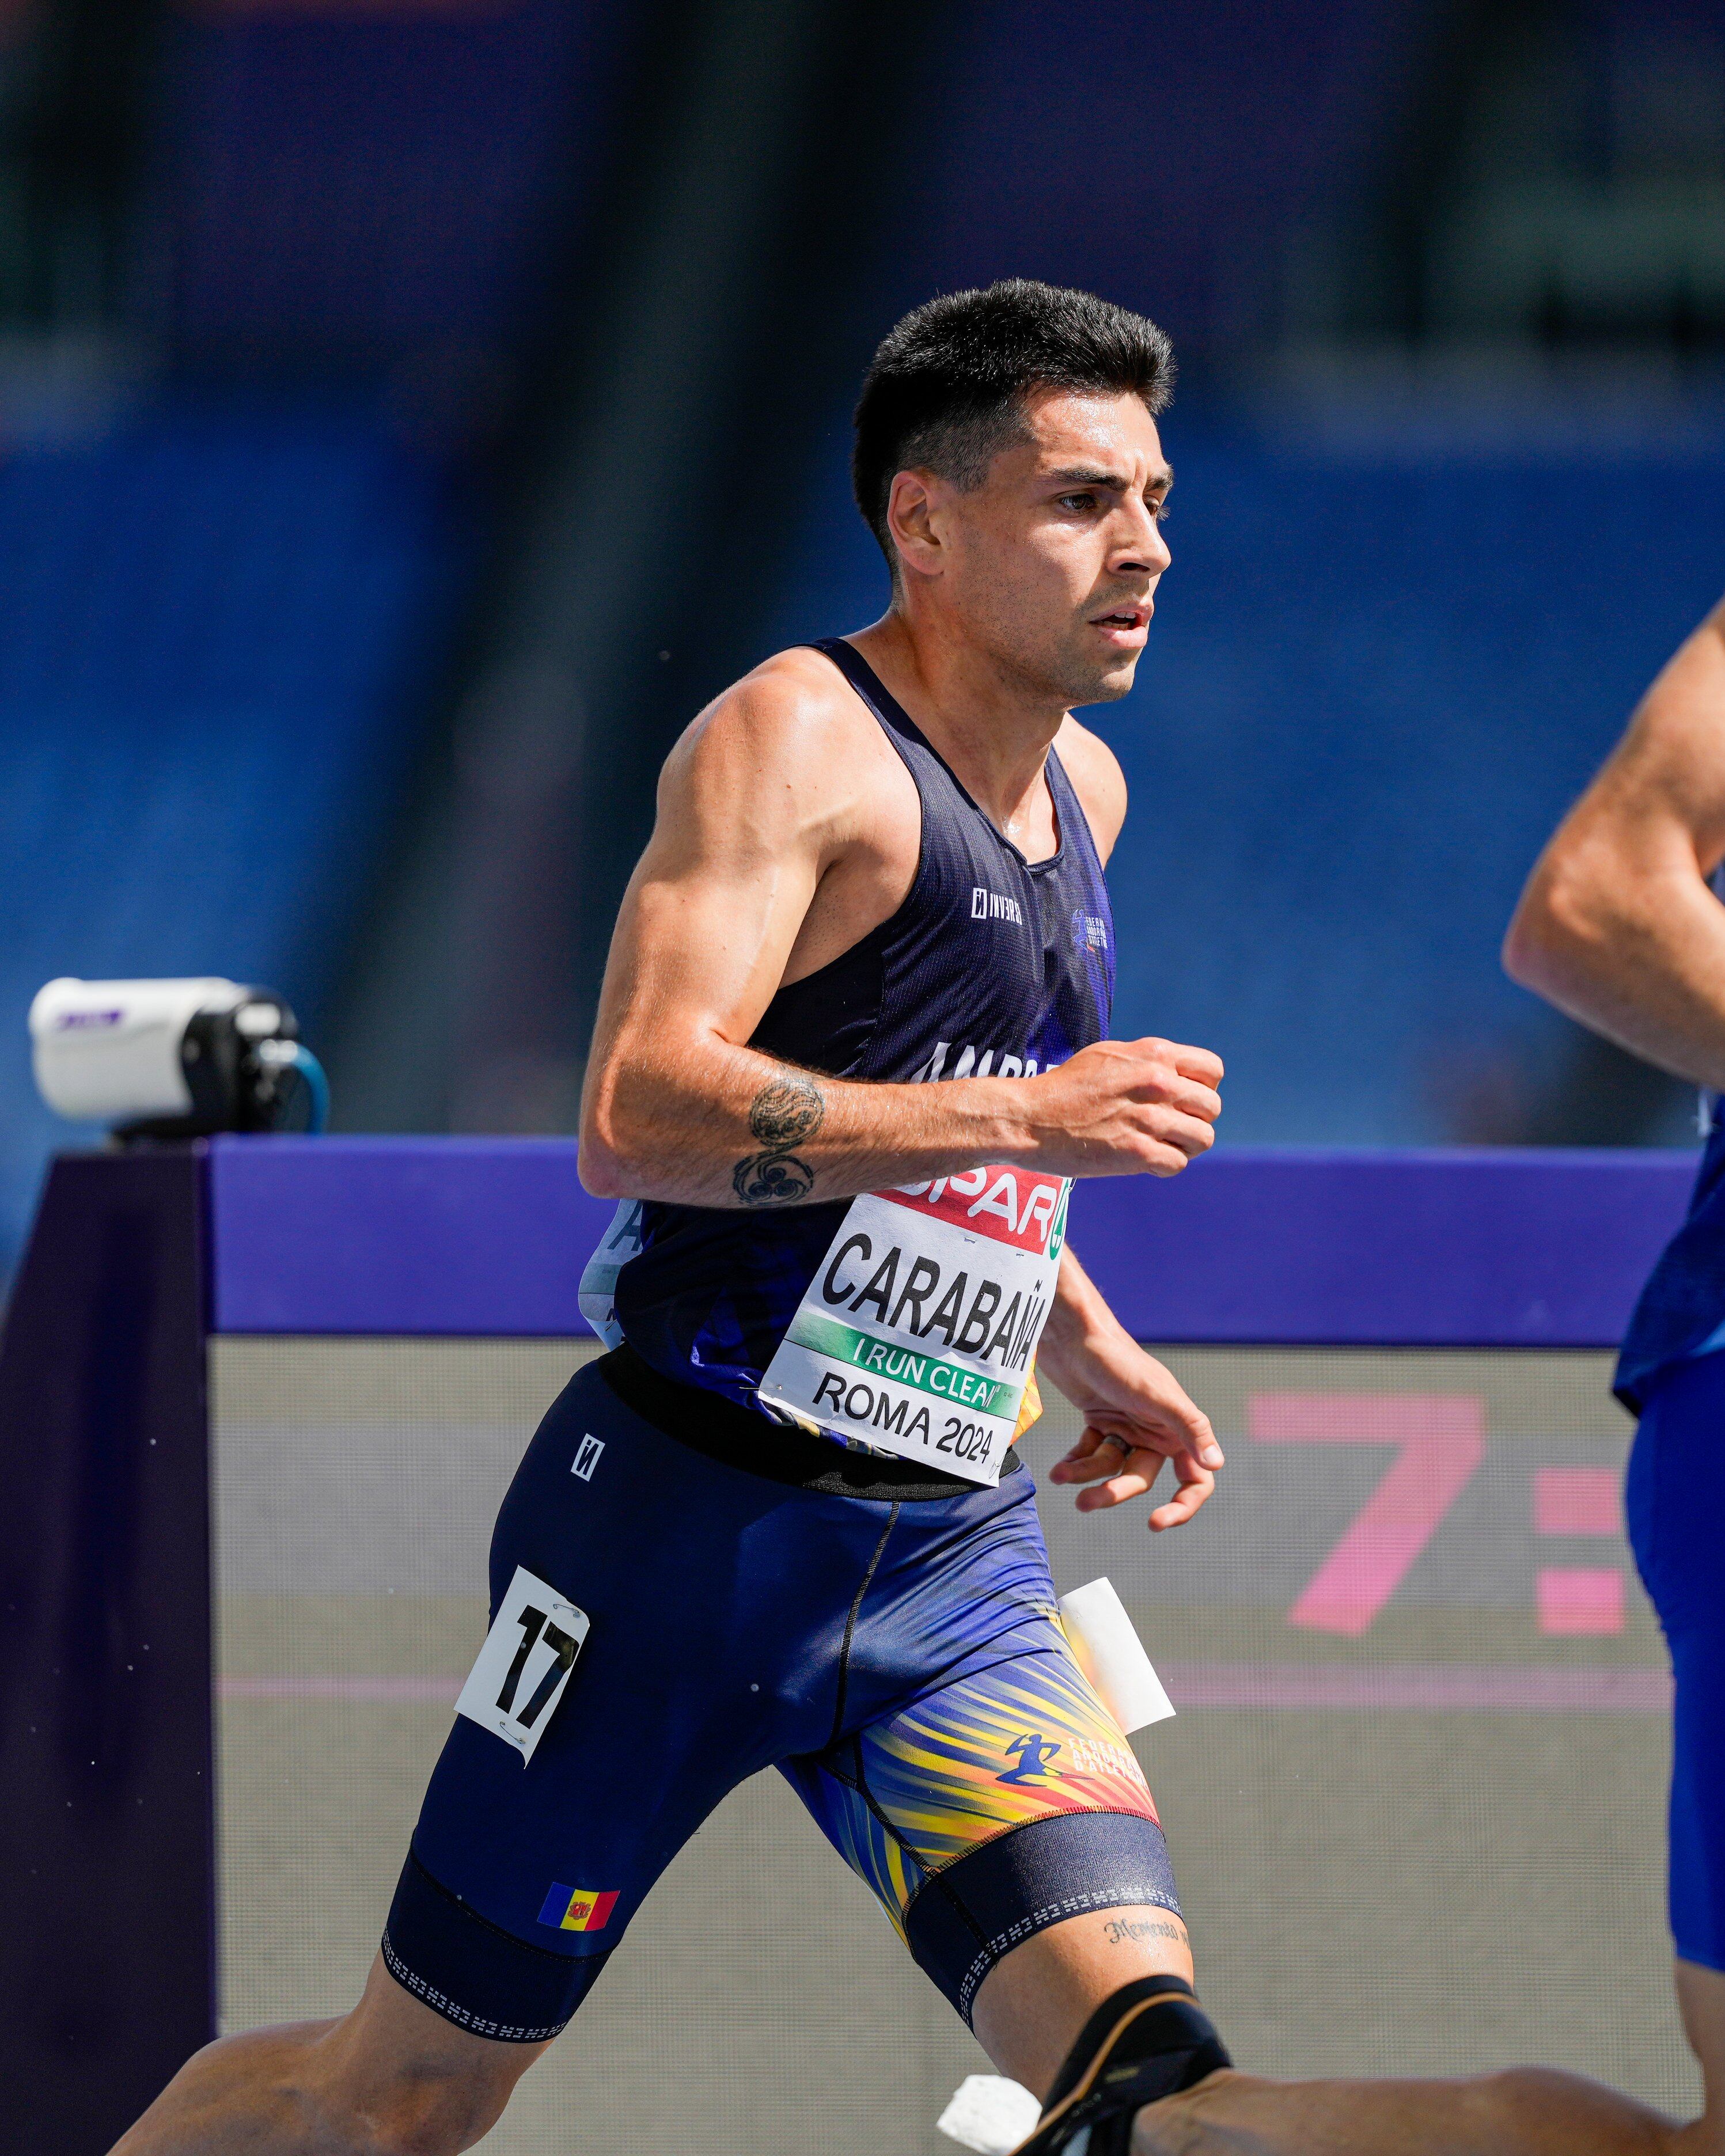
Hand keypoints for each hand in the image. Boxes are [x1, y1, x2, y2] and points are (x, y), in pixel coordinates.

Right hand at [1022, 1037, 1221, 1178]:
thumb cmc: (1063, 1088)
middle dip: (1196, 1120)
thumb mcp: (1108, 1055)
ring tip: (1161, 1145)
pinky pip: (1178, 1163)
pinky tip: (1144, 1160)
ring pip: (1202, 1138)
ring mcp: (1148, 1118)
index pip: (1213, 1071)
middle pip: (1212, 1107)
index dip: (1203, 1088)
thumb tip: (1177, 1074)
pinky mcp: (1137, 1153)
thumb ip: (1147, 1062)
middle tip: (1170, 1128)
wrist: (1027, 1118)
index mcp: (1152, 1054)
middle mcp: (1156, 1082)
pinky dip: (1165, 1165)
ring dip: (1185, 1146)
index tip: (1182, 1100)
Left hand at [1044, 1334, 1222, 1531]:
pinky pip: (1091, 1453)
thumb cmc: (1117, 1360)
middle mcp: (1155, 1429)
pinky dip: (1076, 1461)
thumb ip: (1188, 1427)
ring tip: (1061, 1477)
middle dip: (1113, 1492)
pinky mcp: (1099, 1419)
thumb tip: (1215, 1464)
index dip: (1182, 1505)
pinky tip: (1060, 1467)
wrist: (1072, 1333)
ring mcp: (1126, 1425)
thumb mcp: (1155, 1394)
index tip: (1157, 1523)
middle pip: (1140, 1478)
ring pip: (1111, 1467)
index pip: (1195, 1478)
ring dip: (1087, 1476)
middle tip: (1085, 1504)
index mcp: (1177, 1426)